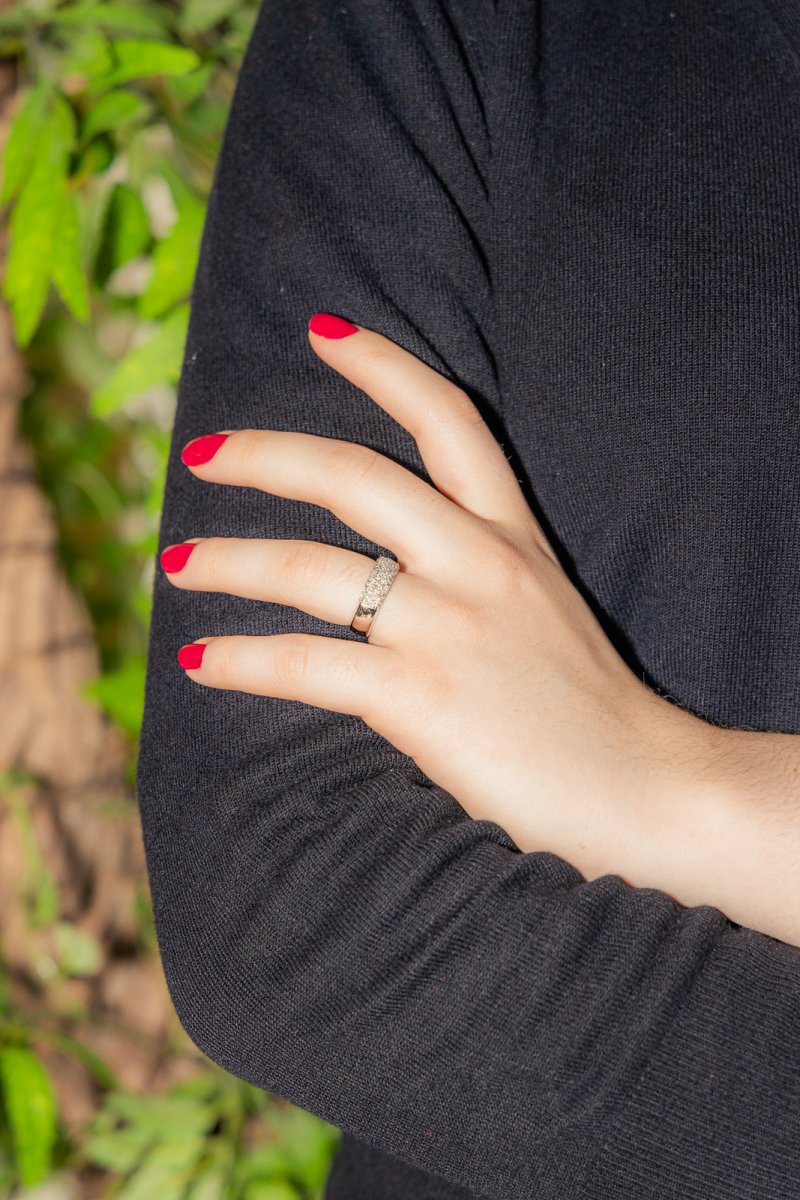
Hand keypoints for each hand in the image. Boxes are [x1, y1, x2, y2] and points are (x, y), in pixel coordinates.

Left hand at [160, 311, 703, 886]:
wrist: (647, 791)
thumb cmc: (592, 711)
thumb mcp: (544, 611)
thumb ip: (478, 575)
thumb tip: (388, 572)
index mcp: (512, 537)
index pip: (449, 420)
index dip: (382, 364)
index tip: (321, 331)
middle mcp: (478, 565)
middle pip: (354, 474)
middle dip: (265, 455)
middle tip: (200, 455)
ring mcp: (447, 628)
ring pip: (310, 568)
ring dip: (228, 561)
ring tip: (174, 564)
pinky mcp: (421, 697)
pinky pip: (305, 663)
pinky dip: (242, 661)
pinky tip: (201, 663)